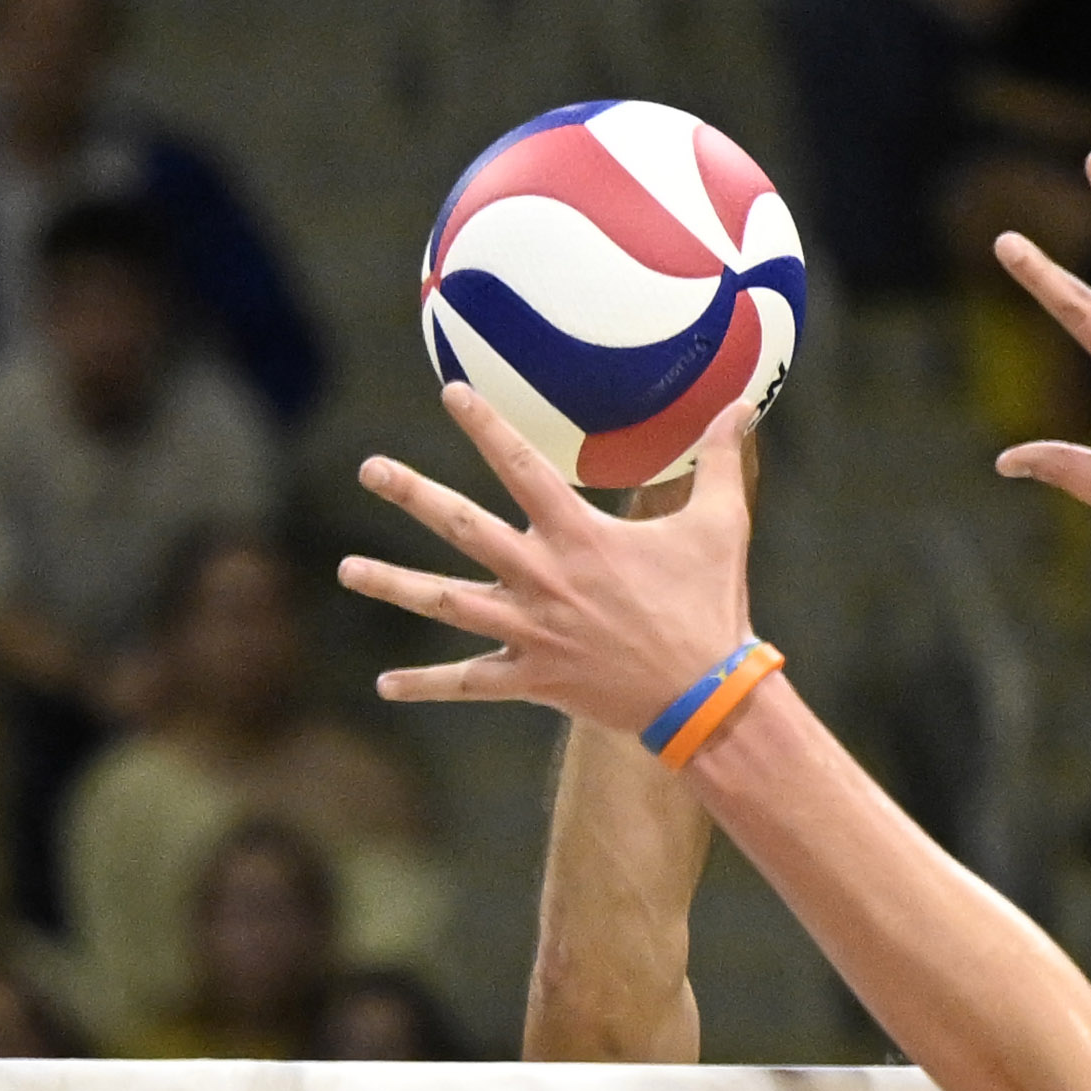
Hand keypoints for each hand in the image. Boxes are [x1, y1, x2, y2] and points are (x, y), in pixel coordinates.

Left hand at [338, 384, 753, 734]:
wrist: (705, 698)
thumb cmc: (713, 608)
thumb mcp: (722, 526)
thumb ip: (721, 462)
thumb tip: (742, 405)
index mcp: (579, 536)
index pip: (522, 465)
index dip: (484, 425)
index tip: (449, 392)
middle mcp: (542, 578)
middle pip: (463, 527)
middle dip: (412, 494)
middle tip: (368, 468)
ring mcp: (531, 632)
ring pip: (447, 603)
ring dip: (394, 584)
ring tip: (347, 568)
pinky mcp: (533, 680)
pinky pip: (469, 683)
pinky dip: (427, 686)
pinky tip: (384, 685)